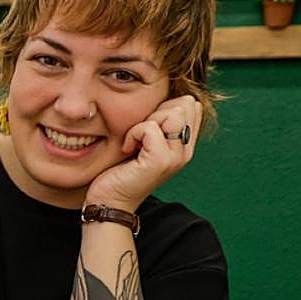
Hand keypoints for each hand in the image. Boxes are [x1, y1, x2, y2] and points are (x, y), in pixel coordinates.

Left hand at [85, 96, 200, 210]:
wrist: (109, 202)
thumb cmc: (120, 171)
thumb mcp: (143, 142)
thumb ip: (157, 123)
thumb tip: (162, 97)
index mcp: (184, 144)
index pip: (191, 104)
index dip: (166, 106)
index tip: (147, 127)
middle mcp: (185, 151)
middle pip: (186, 104)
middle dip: (158, 111)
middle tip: (140, 134)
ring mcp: (176, 157)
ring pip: (173, 113)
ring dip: (146, 121)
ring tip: (135, 141)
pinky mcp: (160, 161)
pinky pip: (150, 127)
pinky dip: (133, 133)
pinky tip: (127, 148)